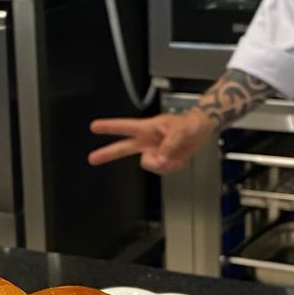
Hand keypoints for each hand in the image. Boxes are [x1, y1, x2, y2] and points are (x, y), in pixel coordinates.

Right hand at [88, 110, 213, 173]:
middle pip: (123, 148)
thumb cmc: (190, 124)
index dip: (109, 127)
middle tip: (92, 158)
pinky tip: (178, 160)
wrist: (202, 130)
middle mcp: (147, 141)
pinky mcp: (162, 160)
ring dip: (161, 165)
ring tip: (174, 157)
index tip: (94, 127)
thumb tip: (160, 160)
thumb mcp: (181, 131)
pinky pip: (161, 170)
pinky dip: (170, 168)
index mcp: (147, 128)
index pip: (125, 127)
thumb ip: (168, 146)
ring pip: (148, 165)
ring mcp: (154, 151)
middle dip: (107, 153)